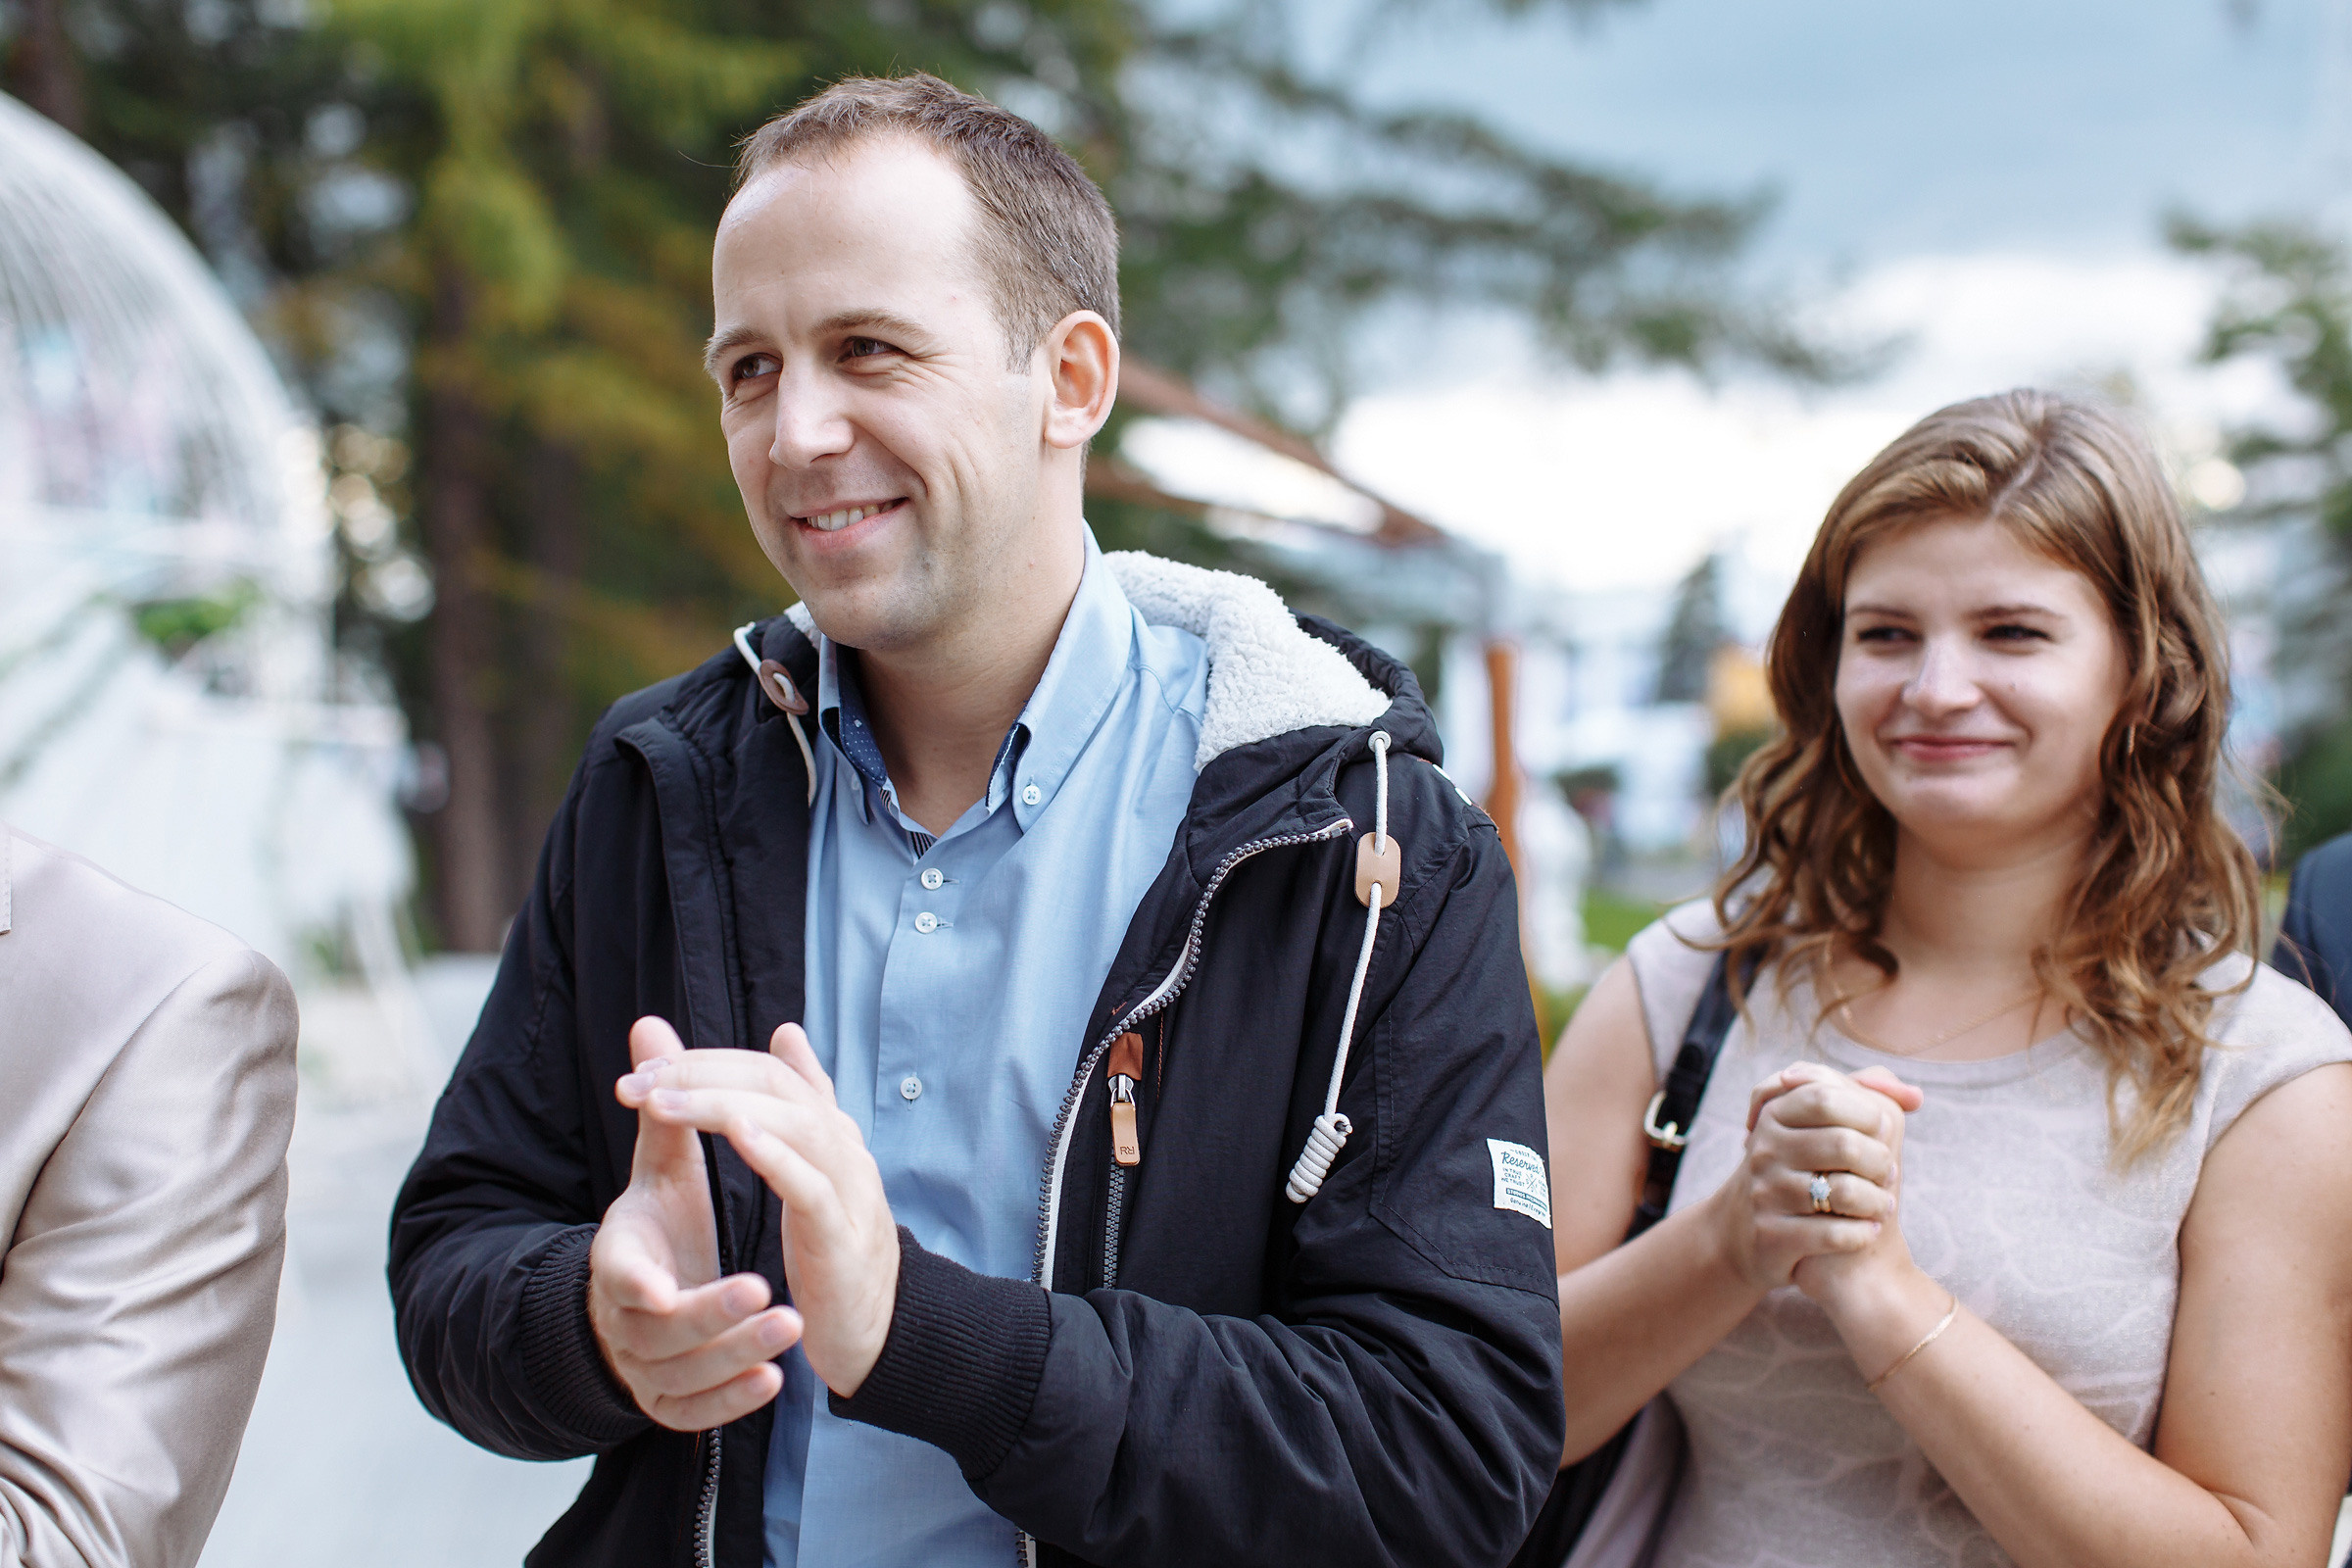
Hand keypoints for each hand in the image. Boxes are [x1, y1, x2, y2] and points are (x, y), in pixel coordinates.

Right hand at [589, 1016, 803, 1429]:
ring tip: (792, 1329)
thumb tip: (651, 1025)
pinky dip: (734, 1399)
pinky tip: (774, 1381)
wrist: (644, 1304)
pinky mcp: (671, 1400)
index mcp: (616, 1260)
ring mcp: (645, 1366)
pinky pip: (696, 1413)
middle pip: (660, 1331)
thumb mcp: (659, 1170)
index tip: (663, 1288)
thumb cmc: (656, 1226)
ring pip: (684, 1376)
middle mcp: (623, 1319)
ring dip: (737, 1354)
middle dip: (714, 1315)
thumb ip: (665, 1106)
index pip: (614, 1275)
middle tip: (770, 1296)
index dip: (636, 1284)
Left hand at [619, 1022, 899, 1397]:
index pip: (770, 1072)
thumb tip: (788, 1032)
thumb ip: (801, 1103)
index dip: (708, 1062)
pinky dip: (777, 1156)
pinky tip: (739, 1136)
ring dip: (724, 1107)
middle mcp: (844, 1150)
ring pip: (795, 1125)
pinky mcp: (843, 1238)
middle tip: (643, 1080)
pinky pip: (812, 1187)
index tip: (647, 1067)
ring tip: (666, 1103)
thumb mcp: (813, 1168)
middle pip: (778, 1087)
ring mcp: (850, 1191)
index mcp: (830, 1133)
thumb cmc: (835, 1249)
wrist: (879, 1331)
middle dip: (705, 1076)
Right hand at [1706, 1061, 1922, 1292]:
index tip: (1880, 1131)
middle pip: (1844, 1144)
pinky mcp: (1771, 1236)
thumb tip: (1915, 1095)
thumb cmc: (1800, 1171)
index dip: (1866, 1114)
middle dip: (1880, 1163)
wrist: (1747, 1233)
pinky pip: (1835, 1234)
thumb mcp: (1815, 1125)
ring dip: (1878, 1202)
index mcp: (1774, 1115)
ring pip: (1845, 1192)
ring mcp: (1764, 1194)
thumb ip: (1865, 1095)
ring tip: (1882, 1205)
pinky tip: (1865, 1231)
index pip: (1826, 1098)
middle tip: (1886, 1175)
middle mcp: (1764, 1151)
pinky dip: (1861, 1234)